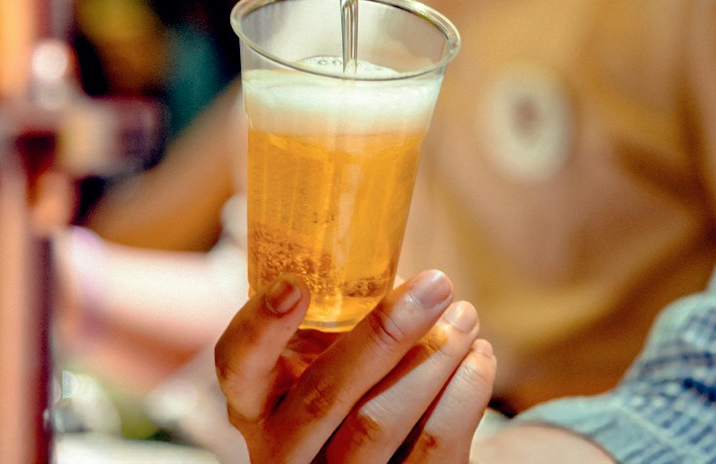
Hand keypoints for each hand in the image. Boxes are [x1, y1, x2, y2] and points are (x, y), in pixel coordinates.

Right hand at [215, 270, 495, 462]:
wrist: (384, 462)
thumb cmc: (353, 386)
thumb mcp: (326, 358)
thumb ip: (343, 319)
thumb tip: (401, 271)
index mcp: (255, 402)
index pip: (237, 366)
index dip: (261, 327)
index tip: (295, 284)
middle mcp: (282, 450)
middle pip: (323, 397)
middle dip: (384, 335)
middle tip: (435, 284)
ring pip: (379, 424)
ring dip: (433, 359)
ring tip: (466, 316)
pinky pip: (432, 449)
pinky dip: (463, 396)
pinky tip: (478, 358)